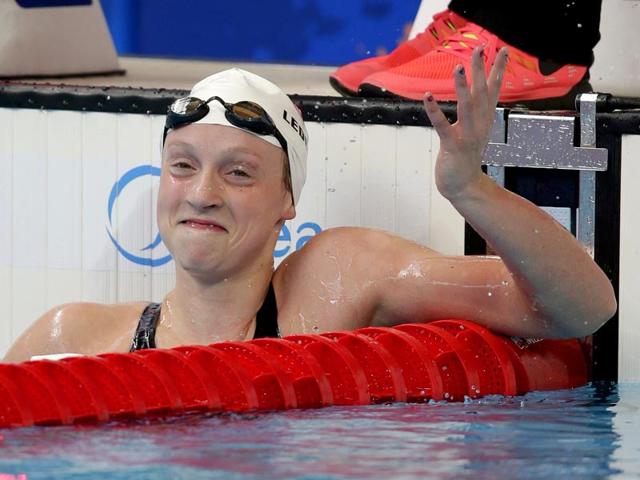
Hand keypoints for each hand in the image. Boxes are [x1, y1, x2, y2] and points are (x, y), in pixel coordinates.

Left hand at [423, 46, 507, 200]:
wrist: (464, 186)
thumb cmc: (466, 157)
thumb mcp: (475, 131)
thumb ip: (475, 111)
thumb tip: (476, 91)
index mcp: (485, 120)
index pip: (494, 90)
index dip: (499, 69)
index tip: (504, 49)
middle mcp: (479, 125)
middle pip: (482, 93)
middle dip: (481, 70)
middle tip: (480, 48)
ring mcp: (467, 136)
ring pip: (466, 107)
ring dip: (461, 88)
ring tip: (458, 67)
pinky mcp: (452, 146)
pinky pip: (442, 126)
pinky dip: (434, 111)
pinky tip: (427, 96)